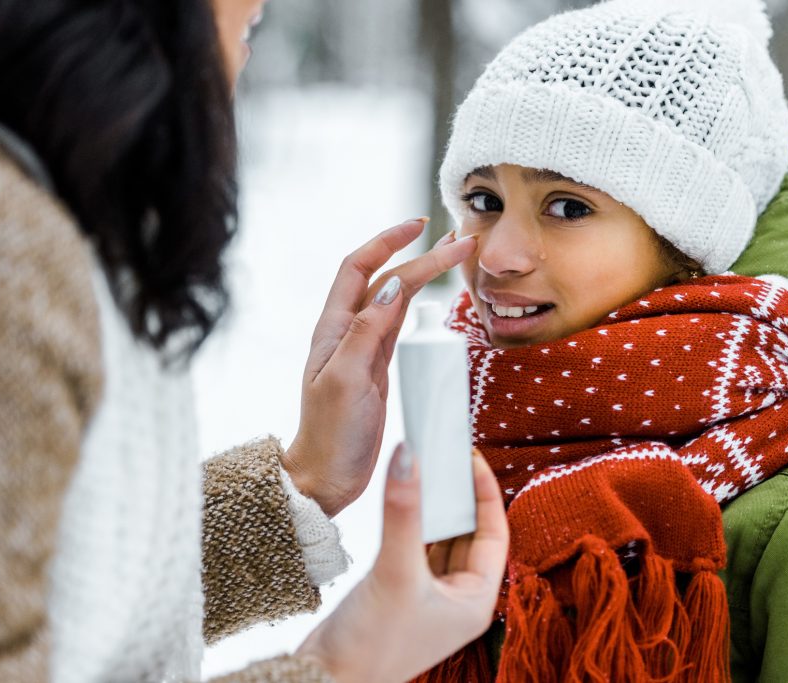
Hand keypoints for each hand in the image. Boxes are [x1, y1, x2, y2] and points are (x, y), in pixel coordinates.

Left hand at [283, 219, 476, 515]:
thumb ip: (366, 332)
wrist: (327, 476)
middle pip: (385, 278)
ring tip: (454, 255)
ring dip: (423, 274)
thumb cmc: (329, 434)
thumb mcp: (345, 381)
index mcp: (333, 329)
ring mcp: (366, 349)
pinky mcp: (380, 368)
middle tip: (460, 241)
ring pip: (396, 299)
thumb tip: (391, 284)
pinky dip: (420, 304)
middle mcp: (348, 332)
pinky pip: (402, 325)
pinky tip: (435, 295)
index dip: (387, 241)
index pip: (359, 268)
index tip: (420, 228)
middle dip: (420, 255)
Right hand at [297, 445, 508, 682]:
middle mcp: (457, 599)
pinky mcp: (401, 594)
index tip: (470, 458)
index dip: (485, 493)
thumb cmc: (371, 644)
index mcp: (476, 601)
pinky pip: (415, 548)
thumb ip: (403, 513)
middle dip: (458, 497)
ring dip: (434, 509)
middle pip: (468, 534)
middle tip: (443, 458)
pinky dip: (411, 524)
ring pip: (440, 540)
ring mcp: (429, 597)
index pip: (494, 534)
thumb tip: (408, 456)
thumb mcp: (394, 571)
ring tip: (424, 470)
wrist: (325, 680)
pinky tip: (401, 501)